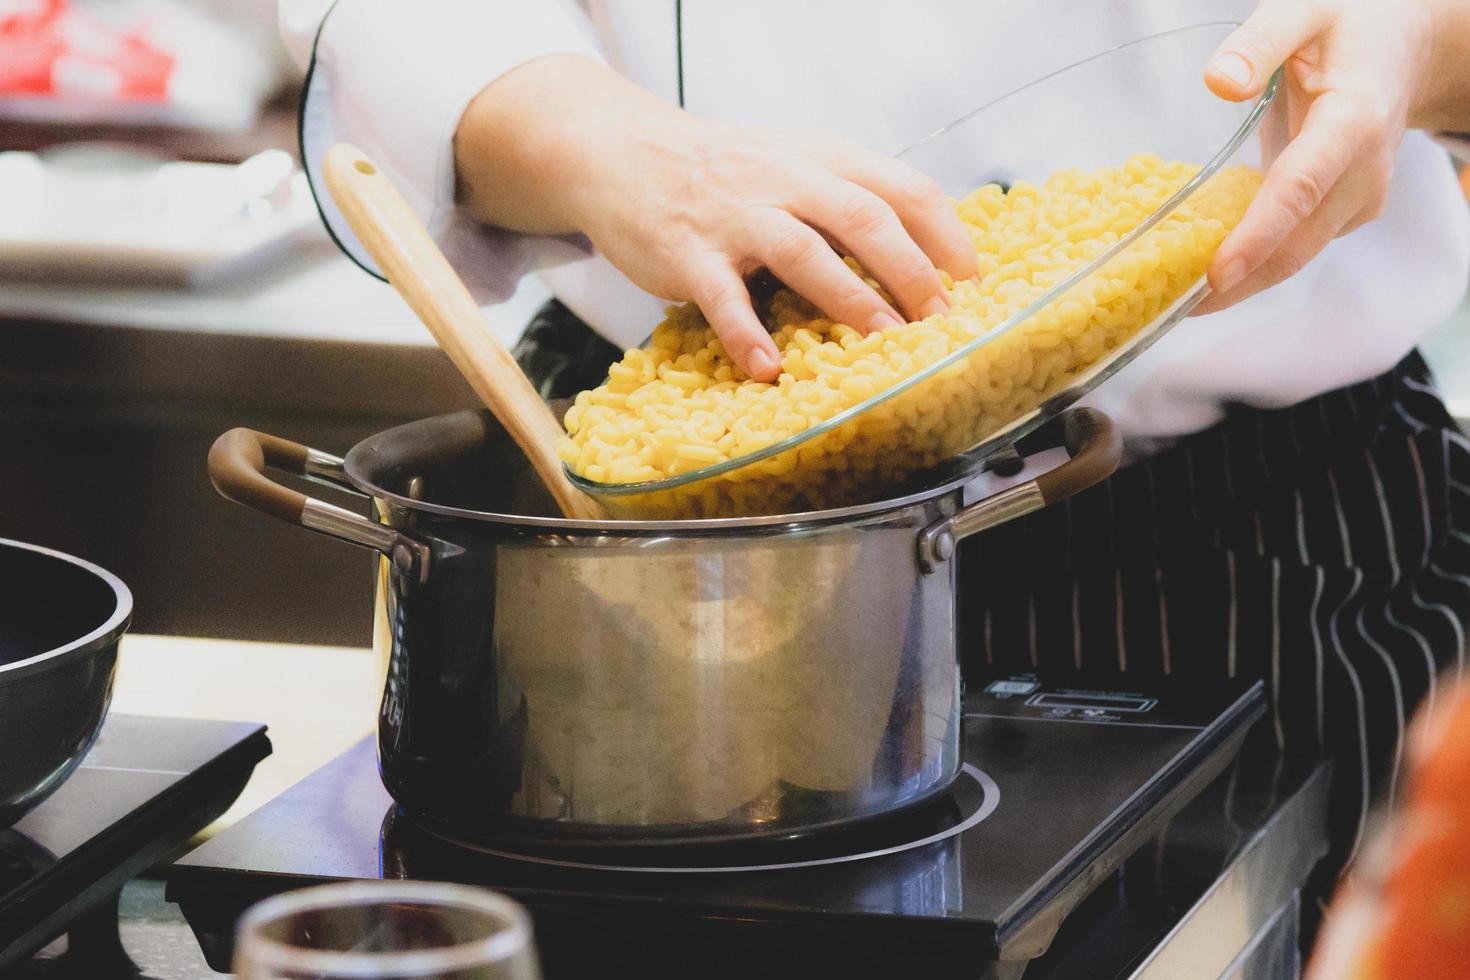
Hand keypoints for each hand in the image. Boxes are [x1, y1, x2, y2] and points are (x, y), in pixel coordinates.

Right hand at [456, 55, 976, 380]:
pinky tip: (766, 368)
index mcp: (820, 159)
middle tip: (941, 319)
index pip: (900, 186)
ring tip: (881, 338)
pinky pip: (721, 296)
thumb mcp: (792, 162)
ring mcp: (735, 216)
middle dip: (911, 269)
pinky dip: (745, 333)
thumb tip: (924, 255)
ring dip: (847, 296)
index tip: (974, 280)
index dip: (945, 233)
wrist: (624, 152)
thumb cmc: (723, 170)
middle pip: (862, 216)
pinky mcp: (687, 253)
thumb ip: (849, 198)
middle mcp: (784, 181)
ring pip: (801, 251)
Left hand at [1193, 0, 1434, 314]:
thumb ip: (1260, 42)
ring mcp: (1359, 199)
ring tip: (1177, 301)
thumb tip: (1219, 83)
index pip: (1302, 189)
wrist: (1405, 47)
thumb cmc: (1351, 25)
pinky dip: (1254, 264)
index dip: (1258, 235)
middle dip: (1237, 284)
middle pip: (1297, 243)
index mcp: (1353, 121)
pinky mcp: (1346, 213)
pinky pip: (1295, 247)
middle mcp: (1363, 171)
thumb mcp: (1304, 10)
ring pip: (1296, 257)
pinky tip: (1204, 270)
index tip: (1217, 273)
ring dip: (1241, 284)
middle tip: (1172, 306)